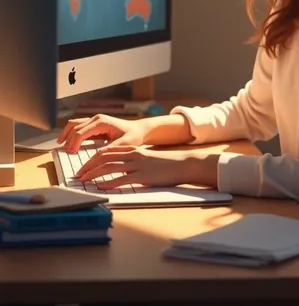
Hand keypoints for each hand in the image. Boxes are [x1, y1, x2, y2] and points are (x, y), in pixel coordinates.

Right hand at [57, 114, 148, 152]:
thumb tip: (95, 156)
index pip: (81, 132)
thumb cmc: (133, 136)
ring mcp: (95, 119)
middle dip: (68, 140)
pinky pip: (78, 126)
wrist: (139, 130)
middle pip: (75, 127)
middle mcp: (96, 118)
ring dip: (66, 134)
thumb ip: (109, 149)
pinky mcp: (94, 123)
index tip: (71, 154)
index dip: (74, 143)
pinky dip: (71, 132)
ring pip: (74, 124)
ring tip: (61, 146)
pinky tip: (68, 142)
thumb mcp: (123, 145)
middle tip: (64, 152)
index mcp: (102, 122)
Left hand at [75, 146, 219, 188]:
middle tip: (78, 175)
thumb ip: (133, 162)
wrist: (182, 164)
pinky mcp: (143, 176)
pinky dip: (109, 183)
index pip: (106, 152)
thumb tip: (118, 170)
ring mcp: (137, 165)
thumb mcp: (147, 159)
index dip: (92, 159)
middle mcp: (133, 155)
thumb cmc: (165, 164)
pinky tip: (101, 187)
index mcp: (133, 150)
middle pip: (104, 158)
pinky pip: (122, 179)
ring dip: (94, 175)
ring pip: (110, 167)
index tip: (83, 167)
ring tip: (84, 181)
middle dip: (88, 167)